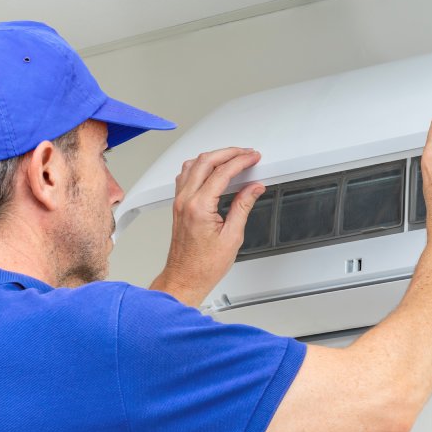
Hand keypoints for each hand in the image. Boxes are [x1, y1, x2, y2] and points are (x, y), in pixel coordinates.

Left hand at [149, 147, 264, 306]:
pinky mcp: (178, 206)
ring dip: (213, 157)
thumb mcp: (232, 236)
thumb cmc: (204, 265)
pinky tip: (212, 170)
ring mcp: (179, 202)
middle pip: (206, 161)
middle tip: (246, 154)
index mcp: (199, 207)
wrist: (185, 278)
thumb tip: (253, 188)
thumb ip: (243, 207)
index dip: (241, 161)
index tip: (253, 158)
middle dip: (228, 153)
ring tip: (232, 158)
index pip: (222, 172)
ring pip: (193, 165)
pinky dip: (201, 167)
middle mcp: (185, 201)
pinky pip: (186, 176)